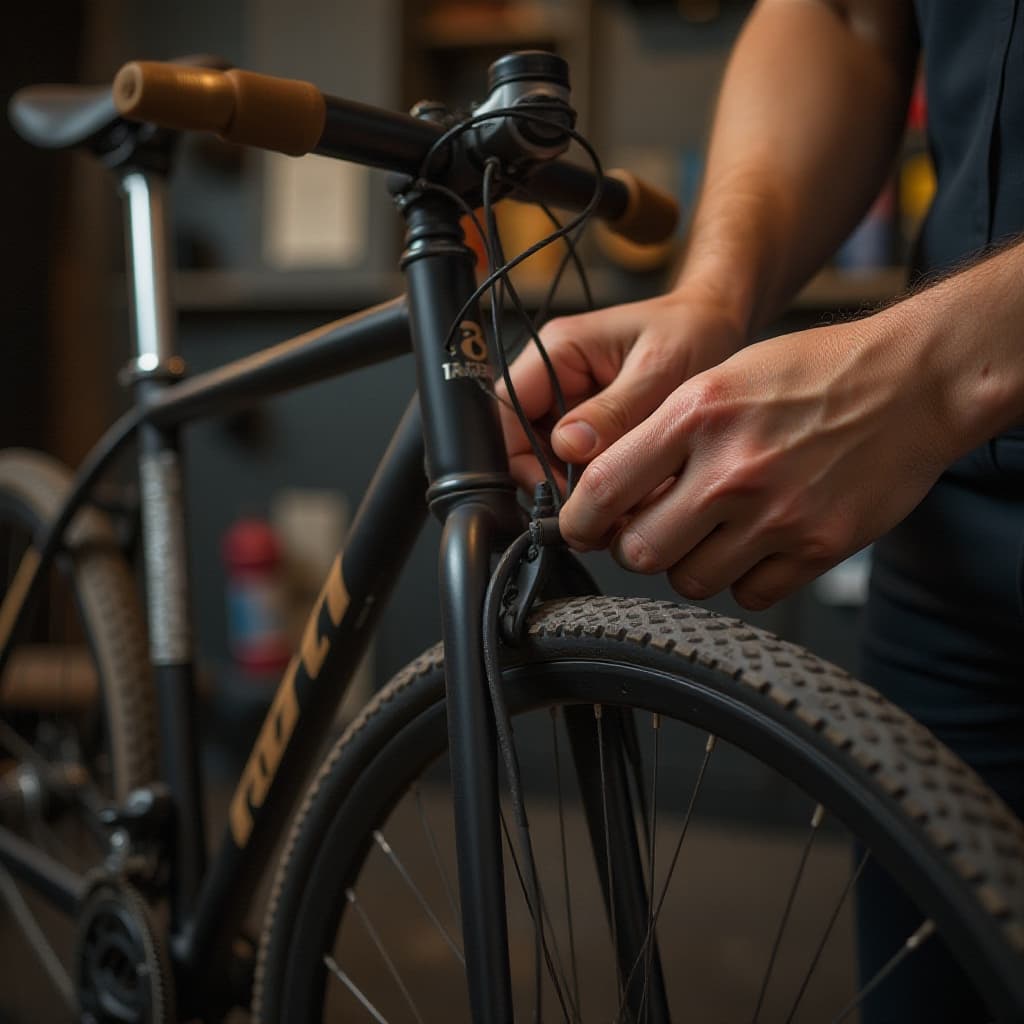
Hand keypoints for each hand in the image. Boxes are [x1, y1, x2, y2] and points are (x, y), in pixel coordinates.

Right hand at [499, 287, 745, 492]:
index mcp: (557, 351)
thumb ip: (615, 411)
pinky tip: (632, 488)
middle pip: (522, 443)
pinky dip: (601, 481)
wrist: (719, 323)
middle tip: (598, 507)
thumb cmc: (693, 332)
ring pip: (549, 459)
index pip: (505, 411)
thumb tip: (569, 448)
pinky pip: (578, 462)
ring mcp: (570, 400)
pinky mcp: (591, 422)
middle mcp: (553, 376)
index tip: (563, 491)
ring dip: (580, 485)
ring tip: (623, 500)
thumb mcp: (659, 370)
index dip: (522, 458)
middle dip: (553, 479)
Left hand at [559, 311, 954, 609]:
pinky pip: (749, 594)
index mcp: (697, 414)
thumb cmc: (813, 373)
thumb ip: (660, 434)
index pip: (602, 488)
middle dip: (633, 546)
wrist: (913, 381)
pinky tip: (755, 544)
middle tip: (648, 531)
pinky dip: (743, 579)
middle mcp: (732, 468)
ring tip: (710, 532)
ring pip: (690, 580)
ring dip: (687, 564)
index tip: (578, 527)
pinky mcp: (818, 547)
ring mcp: (777, 514)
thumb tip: (610, 492)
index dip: (577, 520)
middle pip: (639, 550)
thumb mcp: (720, 377)